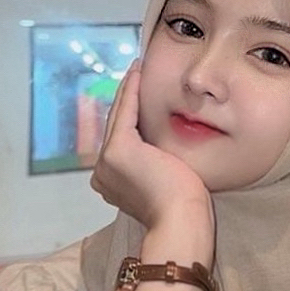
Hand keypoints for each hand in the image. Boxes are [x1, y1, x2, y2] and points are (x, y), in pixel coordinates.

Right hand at [90, 61, 213, 233]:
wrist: (181, 220)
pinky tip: (137, 72)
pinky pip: (126, 112)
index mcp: (113, 182)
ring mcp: (108, 161)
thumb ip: (157, 166)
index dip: (131, 116)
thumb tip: (166, 155)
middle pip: (118, 126)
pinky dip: (132, 91)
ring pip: (120, 117)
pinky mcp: (118, 150)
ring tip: (137, 69)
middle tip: (136, 75)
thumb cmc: (183, 207)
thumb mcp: (166, 182)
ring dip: (129, 90)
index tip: (140, 97)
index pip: (124, 141)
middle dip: (128, 100)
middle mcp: (104, 172)